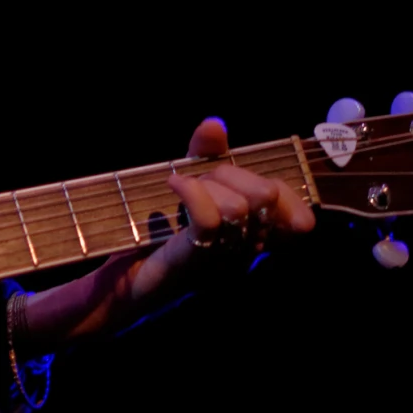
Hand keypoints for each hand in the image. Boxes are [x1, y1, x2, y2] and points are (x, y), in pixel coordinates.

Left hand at [21, 116, 315, 351]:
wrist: (117, 286)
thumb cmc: (153, 239)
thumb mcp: (187, 188)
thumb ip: (204, 155)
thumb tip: (215, 125)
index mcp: (249, 242)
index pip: (296, 219)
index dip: (288, 195)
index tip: (260, 184)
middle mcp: (240, 255)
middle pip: (265, 197)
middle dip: (233, 174)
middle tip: (201, 179)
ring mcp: (217, 261)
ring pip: (237, 206)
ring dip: (208, 184)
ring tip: (181, 188)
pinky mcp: (188, 261)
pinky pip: (207, 220)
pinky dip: (191, 191)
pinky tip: (172, 184)